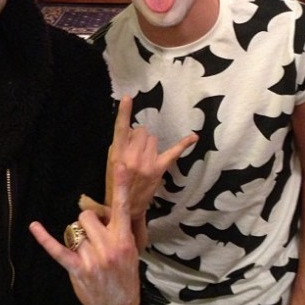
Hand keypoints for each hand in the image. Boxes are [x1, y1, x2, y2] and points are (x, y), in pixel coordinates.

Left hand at [29, 162, 139, 304]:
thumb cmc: (125, 275)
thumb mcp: (130, 251)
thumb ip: (119, 230)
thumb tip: (107, 211)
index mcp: (123, 239)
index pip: (122, 208)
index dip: (122, 186)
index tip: (121, 166)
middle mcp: (108, 246)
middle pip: (86, 216)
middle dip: (86, 223)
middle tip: (93, 236)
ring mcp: (92, 258)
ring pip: (74, 231)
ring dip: (77, 238)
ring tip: (87, 252)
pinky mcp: (77, 269)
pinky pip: (58, 249)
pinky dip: (44, 238)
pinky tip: (34, 227)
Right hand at [80, 95, 196, 247]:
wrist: (125, 206)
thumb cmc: (116, 182)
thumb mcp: (111, 162)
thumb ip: (120, 145)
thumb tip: (132, 132)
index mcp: (118, 153)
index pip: (120, 128)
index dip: (124, 112)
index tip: (128, 97)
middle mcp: (133, 156)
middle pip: (142, 132)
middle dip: (139, 137)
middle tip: (135, 150)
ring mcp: (148, 163)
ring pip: (153, 138)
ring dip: (149, 143)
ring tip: (144, 157)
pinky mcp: (159, 169)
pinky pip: (173, 152)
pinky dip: (184, 144)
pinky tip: (193, 137)